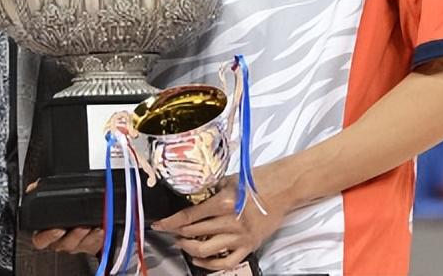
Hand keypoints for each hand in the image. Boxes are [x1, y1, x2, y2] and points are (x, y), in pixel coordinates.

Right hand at [24, 180, 105, 254]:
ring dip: (89, 236)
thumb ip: (38, 191)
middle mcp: (59, 242)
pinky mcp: (89, 245)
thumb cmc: (61, 211)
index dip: (48, 237)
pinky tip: (102, 228)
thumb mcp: (48, 200)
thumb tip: (32, 186)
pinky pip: (94, 244)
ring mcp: (75, 245)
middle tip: (82, 226)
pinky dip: (100, 236)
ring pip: (81, 245)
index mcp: (45, 233)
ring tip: (94, 226)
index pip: (40, 241)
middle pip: (64, 244)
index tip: (58, 229)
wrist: (77, 219)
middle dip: (74, 236)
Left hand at [151, 172, 288, 271]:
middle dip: (177, 233)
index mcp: (224, 203)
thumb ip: (210, 190)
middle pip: (194, 233)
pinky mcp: (249, 246)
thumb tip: (190, 197)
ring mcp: (240, 236)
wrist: (283, 188)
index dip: (171, 222)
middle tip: (170, 231)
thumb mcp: (229, 179)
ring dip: (189, 248)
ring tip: (183, 243)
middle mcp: (231, 222)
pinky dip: (209, 264)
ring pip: (206, 250)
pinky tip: (199, 259)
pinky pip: (226, 262)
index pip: (189, 216)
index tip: (159, 225)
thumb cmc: (258, 181)